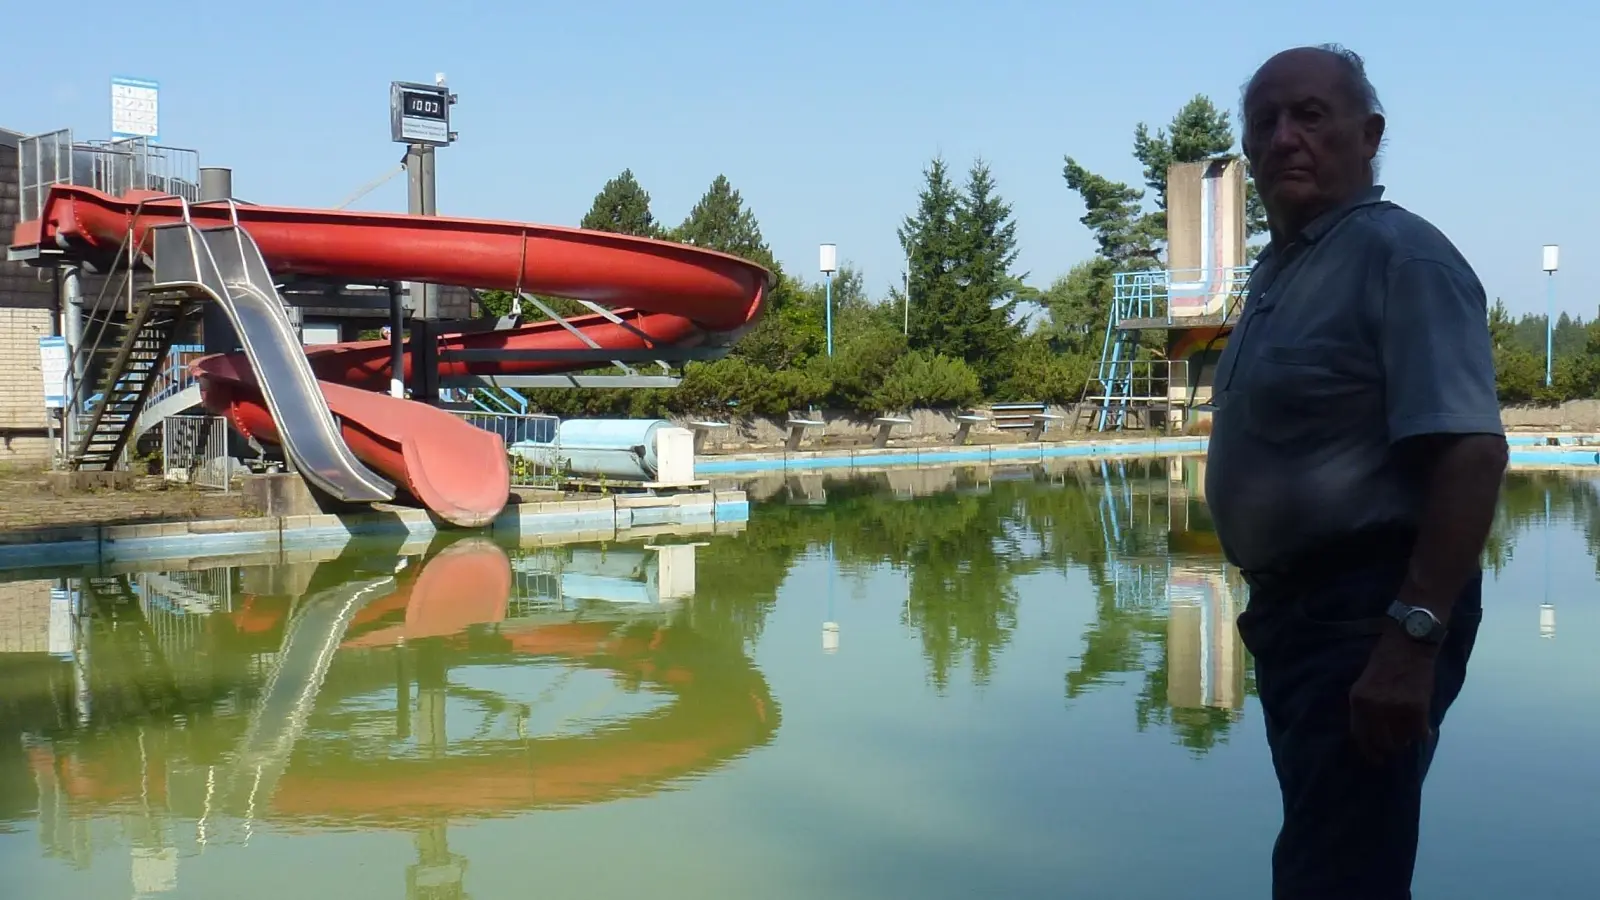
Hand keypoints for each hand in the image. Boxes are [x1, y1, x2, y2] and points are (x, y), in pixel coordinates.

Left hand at [1348, 626, 1436, 765]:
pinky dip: (1423, 733)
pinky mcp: (1417, 708)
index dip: (1369, 750)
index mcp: (1358, 701)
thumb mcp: (1363, 683)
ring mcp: (1396, 709)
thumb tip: (1369, 734)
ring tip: (1409, 732)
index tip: (1376, 758)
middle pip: (1382, 742)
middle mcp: (1374, 708)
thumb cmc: (1384, 661)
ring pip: (1402, 740)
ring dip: (1406, 739)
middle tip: (1396, 746)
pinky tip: (1424, 730)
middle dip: (1389, 747)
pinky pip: (1420, 732)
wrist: (1409, 643)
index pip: (1360, 735)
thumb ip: (1364, 708)